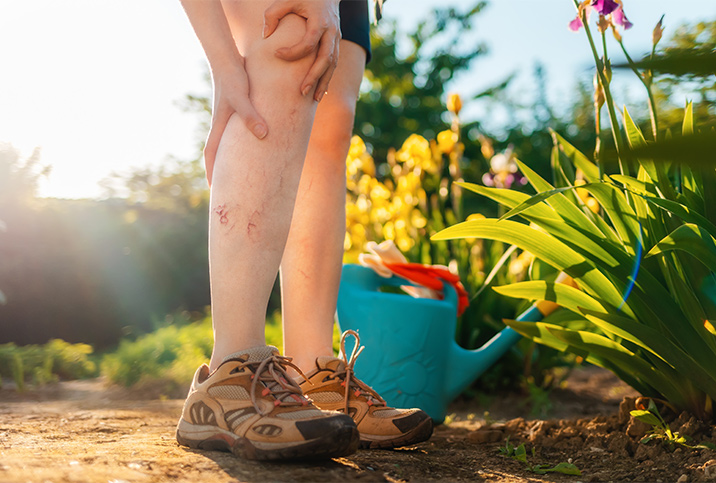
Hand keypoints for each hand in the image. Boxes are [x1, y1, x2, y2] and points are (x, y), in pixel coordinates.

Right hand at [204, 61, 267, 183]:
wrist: (227, 58)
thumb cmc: (233, 77)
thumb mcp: (242, 97)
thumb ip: (251, 116)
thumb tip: (263, 135)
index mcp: (219, 125)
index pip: (211, 154)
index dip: (212, 172)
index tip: (214, 190)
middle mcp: (222, 124)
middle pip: (219, 152)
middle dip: (222, 169)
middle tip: (230, 186)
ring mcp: (229, 117)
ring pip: (229, 143)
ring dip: (233, 157)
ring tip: (245, 170)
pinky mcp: (237, 110)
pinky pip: (239, 132)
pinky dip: (244, 141)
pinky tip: (256, 144)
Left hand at [263, 0, 340, 101]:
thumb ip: (273, 14)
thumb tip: (265, 36)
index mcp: (320, 21)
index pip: (309, 42)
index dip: (293, 52)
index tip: (277, 54)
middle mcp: (331, 31)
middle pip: (326, 59)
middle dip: (314, 77)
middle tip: (301, 92)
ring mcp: (336, 38)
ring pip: (333, 65)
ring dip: (323, 82)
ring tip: (313, 99)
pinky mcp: (335, 43)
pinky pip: (334, 64)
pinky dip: (327, 77)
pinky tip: (319, 91)